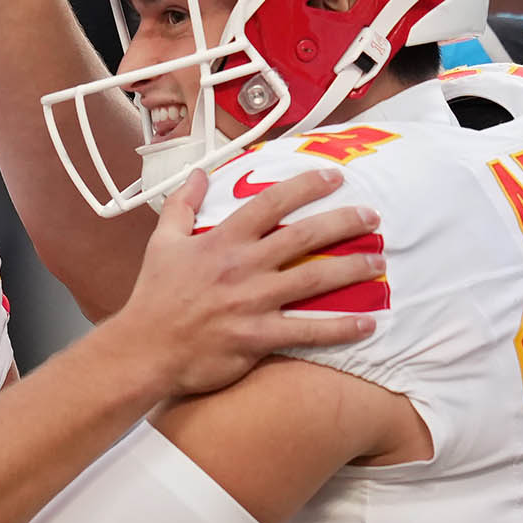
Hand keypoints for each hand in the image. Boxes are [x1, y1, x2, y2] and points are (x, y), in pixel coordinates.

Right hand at [116, 167, 382, 395]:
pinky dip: (340, 328)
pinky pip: (307, 331)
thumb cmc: (153, 297)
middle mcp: (242, 266)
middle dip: (343, 222)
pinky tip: (367, 324)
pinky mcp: (257, 337)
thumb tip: (200, 173)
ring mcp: (252, 302)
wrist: (144, 349)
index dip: (306, 186)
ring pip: (312, 279)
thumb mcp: (162, 241)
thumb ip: (183, 204)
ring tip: (378, 262)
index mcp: (222, 240)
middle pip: (303, 236)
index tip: (334, 177)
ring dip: (351, 269)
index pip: (271, 203)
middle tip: (372, 216)